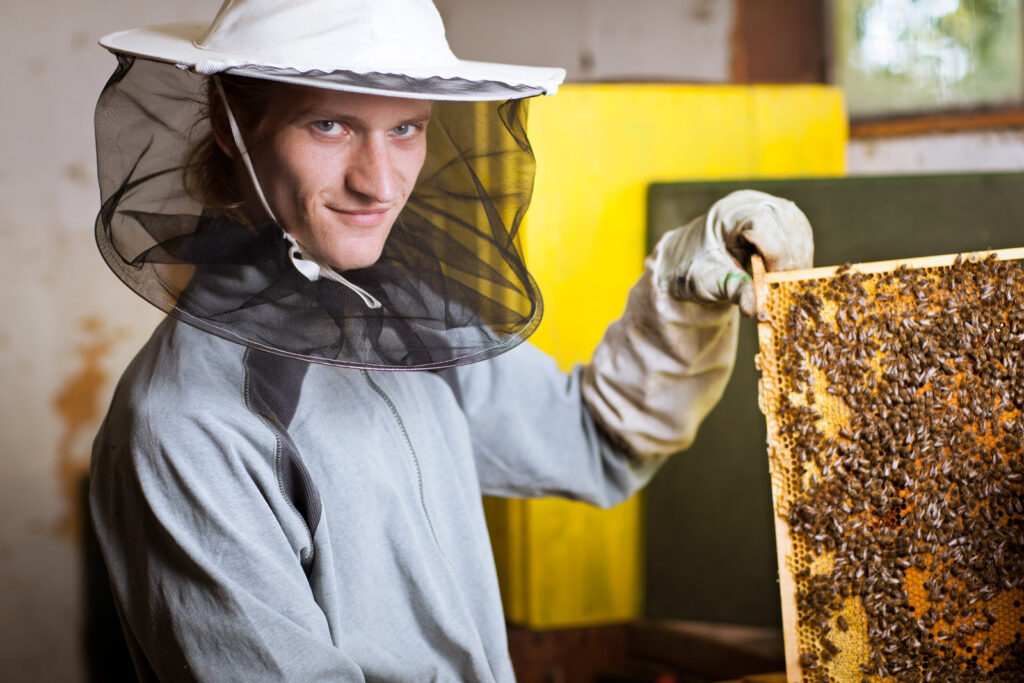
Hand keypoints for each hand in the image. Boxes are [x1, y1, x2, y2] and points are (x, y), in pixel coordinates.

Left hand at [654, 190, 812, 315]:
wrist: (688, 263)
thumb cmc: (694, 268)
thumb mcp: (708, 281)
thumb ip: (733, 289)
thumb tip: (756, 307)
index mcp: (728, 212)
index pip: (763, 222)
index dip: (775, 253)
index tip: (775, 282)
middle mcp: (750, 203)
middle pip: (787, 221)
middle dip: (791, 256)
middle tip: (787, 287)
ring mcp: (765, 208)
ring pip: (798, 226)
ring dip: (799, 257)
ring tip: (789, 284)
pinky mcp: (777, 221)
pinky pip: (799, 234)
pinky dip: (800, 255)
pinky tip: (791, 275)